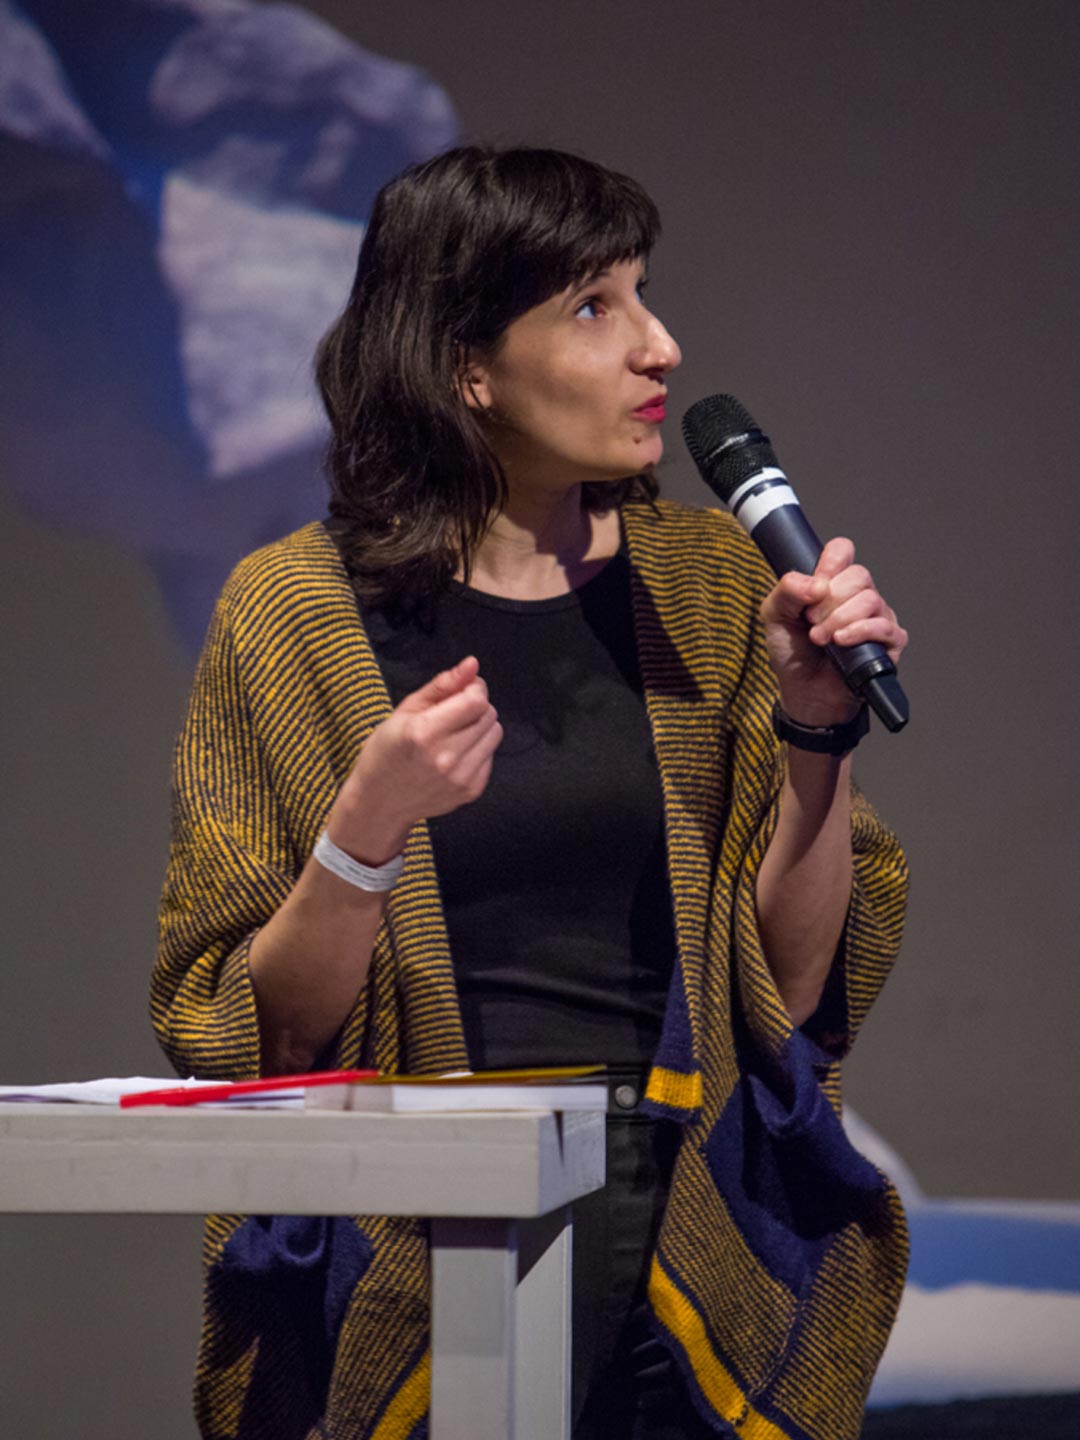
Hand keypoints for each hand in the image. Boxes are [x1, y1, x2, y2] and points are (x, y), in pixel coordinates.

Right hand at [326, 656, 501, 863]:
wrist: (380, 802)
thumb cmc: (386, 752)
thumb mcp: (405, 711)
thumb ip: (443, 685)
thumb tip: (472, 664)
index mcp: (424, 732)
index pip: (476, 700)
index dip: (474, 689)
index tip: (463, 690)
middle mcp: (445, 757)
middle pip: (488, 715)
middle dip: (475, 707)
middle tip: (452, 714)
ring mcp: (460, 778)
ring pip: (494, 734)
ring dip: (479, 727)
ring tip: (454, 734)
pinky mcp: (470, 791)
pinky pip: (490, 757)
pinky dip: (478, 750)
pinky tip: (454, 754)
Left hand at [759, 538, 907, 727]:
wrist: (803, 693)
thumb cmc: (792, 654)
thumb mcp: (774, 617)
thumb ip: (786, 590)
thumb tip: (816, 584)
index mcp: (833, 584)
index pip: (843, 551)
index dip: (831, 562)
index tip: (817, 585)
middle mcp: (858, 596)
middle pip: (859, 575)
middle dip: (829, 601)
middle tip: (811, 622)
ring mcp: (876, 618)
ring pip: (870, 600)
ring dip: (839, 620)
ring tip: (821, 639)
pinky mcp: (889, 643)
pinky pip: (884, 626)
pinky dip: (859, 632)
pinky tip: (841, 643)